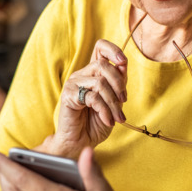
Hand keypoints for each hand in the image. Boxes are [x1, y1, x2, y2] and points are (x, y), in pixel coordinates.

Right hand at [42, 40, 127, 157]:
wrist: (81, 142)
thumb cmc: (96, 123)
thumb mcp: (114, 102)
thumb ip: (118, 83)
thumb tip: (123, 64)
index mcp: (93, 73)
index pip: (100, 48)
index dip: (113, 50)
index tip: (123, 62)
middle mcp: (82, 75)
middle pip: (103, 65)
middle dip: (119, 85)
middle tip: (123, 102)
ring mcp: (73, 84)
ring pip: (100, 82)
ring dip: (113, 103)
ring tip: (117, 117)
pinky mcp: (68, 96)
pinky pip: (93, 97)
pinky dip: (104, 110)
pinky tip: (108, 120)